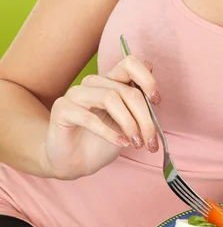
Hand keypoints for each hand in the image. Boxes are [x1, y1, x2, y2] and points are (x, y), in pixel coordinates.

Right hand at [43, 55, 160, 178]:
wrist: (75, 163)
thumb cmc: (103, 141)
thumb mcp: (128, 123)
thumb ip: (139, 104)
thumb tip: (154, 87)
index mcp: (110, 81)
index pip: (130, 63)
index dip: (147, 79)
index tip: (157, 101)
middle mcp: (93, 83)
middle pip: (126, 90)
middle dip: (144, 117)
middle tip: (151, 140)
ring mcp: (75, 93)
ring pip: (110, 98)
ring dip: (129, 123)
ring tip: (136, 143)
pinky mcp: (62, 109)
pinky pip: (90, 118)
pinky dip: (110, 132)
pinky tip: (121, 143)